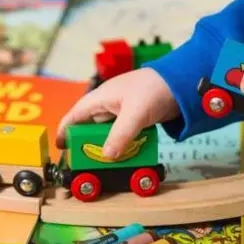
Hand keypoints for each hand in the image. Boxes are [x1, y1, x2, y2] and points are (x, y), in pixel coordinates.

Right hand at [56, 68, 179, 158]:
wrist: (183, 81)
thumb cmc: (155, 89)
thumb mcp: (135, 114)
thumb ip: (120, 135)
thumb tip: (107, 156)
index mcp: (101, 98)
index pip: (75, 116)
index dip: (65, 131)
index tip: (61, 148)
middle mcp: (108, 104)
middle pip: (90, 127)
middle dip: (87, 144)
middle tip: (87, 162)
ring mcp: (123, 111)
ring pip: (108, 132)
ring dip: (107, 146)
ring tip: (106, 163)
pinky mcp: (136, 117)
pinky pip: (123, 134)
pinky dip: (123, 144)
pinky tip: (126, 155)